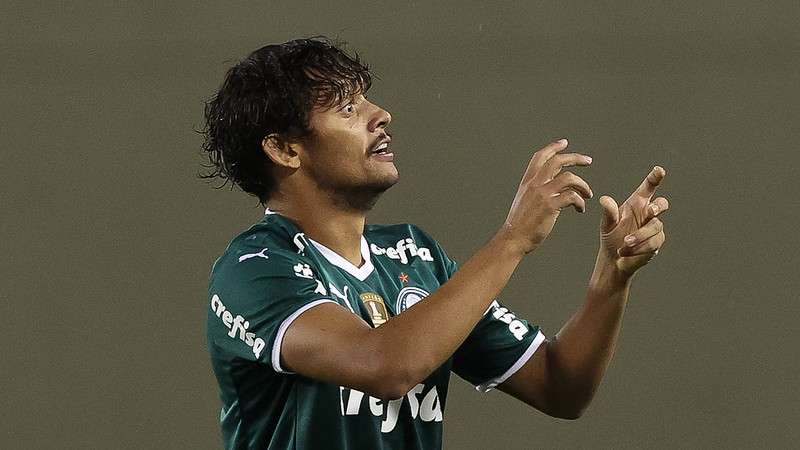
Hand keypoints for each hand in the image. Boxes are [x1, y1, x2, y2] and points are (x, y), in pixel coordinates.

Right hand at [501, 139, 593, 253]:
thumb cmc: (520, 223)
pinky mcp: (550, 206)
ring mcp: (542, 194)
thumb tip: (554, 185)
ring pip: (569, 178)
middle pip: (557, 161)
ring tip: (588, 194)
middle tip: (588, 161)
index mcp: (527, 181)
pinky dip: (580, 202)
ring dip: (583, 185)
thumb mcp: (524, 200)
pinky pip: (572, 197)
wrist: (514, 237)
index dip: (553, 147)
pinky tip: (581, 209)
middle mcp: (534, 184)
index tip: (564, 143)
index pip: (540, 157)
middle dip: (575, 158)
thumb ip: (537, 189)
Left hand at [597, 166, 668, 276]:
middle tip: (651, 211)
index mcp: (637, 203)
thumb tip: (604, 199)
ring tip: (624, 243)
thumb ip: (608, 212)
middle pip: (662, 204)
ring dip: (640, 236)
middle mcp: (648, 213)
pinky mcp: (657, 242)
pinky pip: (652, 243)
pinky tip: (625, 252)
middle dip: (658, 206)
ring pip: (655, 227)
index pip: (648, 187)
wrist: (615, 258)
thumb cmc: (612, 236)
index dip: (655, 178)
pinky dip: (638, 248)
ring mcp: (655, 227)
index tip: (659, 170)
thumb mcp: (607, 224)